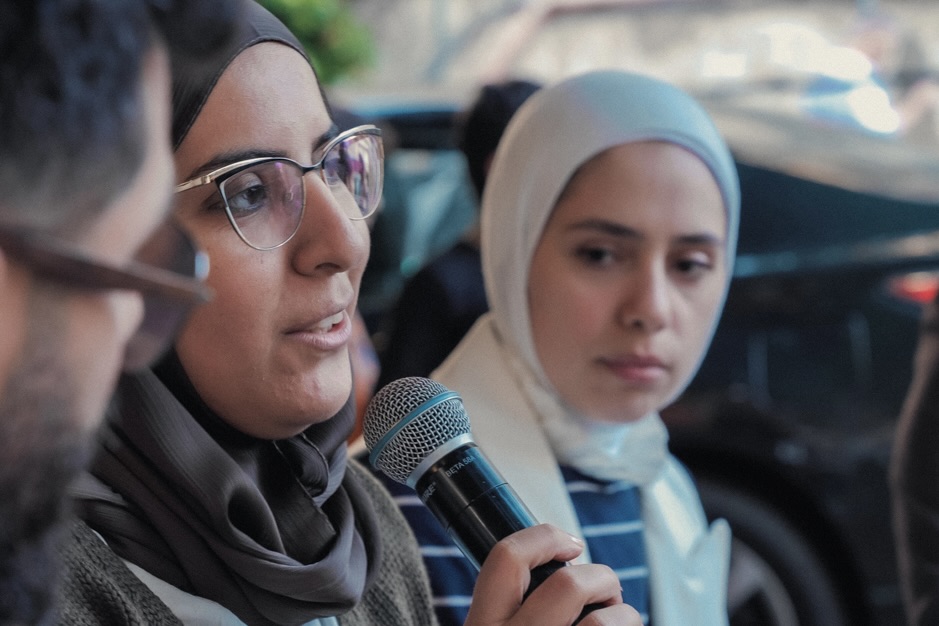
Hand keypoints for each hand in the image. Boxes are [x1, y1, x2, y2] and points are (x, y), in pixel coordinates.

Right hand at [464, 524, 642, 625]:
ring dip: (622, 612)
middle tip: (607, 591)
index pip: (506, 557)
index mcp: (484, 623)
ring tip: (618, 617)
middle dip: (601, 577)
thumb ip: (511, 604)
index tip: (570, 544)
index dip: (544, 537)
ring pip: (602, 619)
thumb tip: (564, 564)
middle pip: (568, 584)